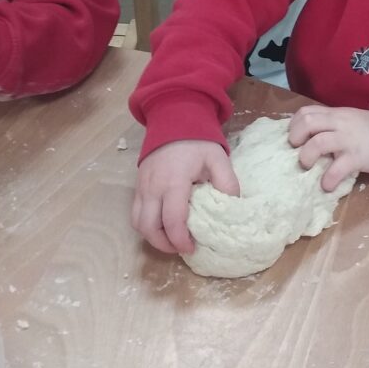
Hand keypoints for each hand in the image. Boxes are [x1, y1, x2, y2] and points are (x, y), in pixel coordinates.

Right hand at [132, 140, 239, 254]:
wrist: (173, 119)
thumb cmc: (197, 142)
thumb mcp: (218, 159)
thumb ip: (227, 182)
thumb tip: (232, 208)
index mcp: (174, 181)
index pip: (171, 220)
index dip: (180, 240)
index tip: (192, 248)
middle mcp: (153, 187)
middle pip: (148, 227)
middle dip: (164, 244)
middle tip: (182, 247)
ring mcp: (142, 187)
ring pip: (138, 223)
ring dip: (153, 237)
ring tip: (172, 239)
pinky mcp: (137, 186)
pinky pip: (136, 213)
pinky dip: (147, 225)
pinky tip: (163, 226)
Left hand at [288, 106, 368, 192]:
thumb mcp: (348, 120)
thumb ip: (331, 124)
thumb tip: (308, 137)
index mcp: (335, 114)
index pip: (306, 112)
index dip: (294, 124)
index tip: (294, 137)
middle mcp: (339, 124)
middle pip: (308, 122)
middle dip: (295, 137)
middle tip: (296, 150)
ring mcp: (347, 140)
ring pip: (318, 142)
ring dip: (306, 156)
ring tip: (307, 165)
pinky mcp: (356, 157)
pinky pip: (337, 168)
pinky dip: (328, 179)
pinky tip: (326, 185)